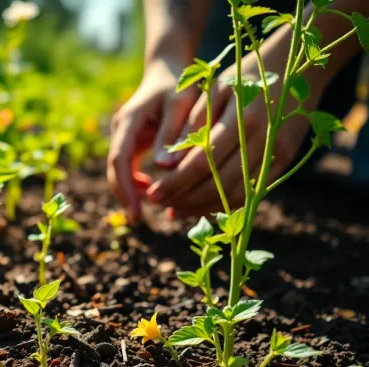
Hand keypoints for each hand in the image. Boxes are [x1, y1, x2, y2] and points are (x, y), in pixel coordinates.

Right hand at [107, 58, 199, 221]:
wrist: (168, 69)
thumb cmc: (180, 84)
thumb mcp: (181, 104)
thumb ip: (172, 133)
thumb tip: (162, 167)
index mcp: (130, 119)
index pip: (118, 159)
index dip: (124, 187)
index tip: (135, 211)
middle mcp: (121, 129)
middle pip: (114, 168)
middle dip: (124, 195)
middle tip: (137, 220)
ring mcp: (123, 135)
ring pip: (119, 169)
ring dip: (131, 190)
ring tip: (152, 206)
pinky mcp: (131, 140)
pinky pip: (128, 166)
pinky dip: (138, 181)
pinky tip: (152, 191)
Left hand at [145, 51, 321, 218]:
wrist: (300, 72)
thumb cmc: (246, 77)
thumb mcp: (215, 89)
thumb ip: (193, 123)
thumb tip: (168, 161)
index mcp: (243, 119)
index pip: (203, 163)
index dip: (176, 182)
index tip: (152, 193)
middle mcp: (263, 140)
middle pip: (219, 184)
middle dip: (184, 198)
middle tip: (158, 202)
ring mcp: (277, 154)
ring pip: (235, 194)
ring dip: (202, 207)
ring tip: (173, 209)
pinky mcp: (285, 162)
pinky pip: (251, 192)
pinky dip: (224, 203)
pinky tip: (200, 205)